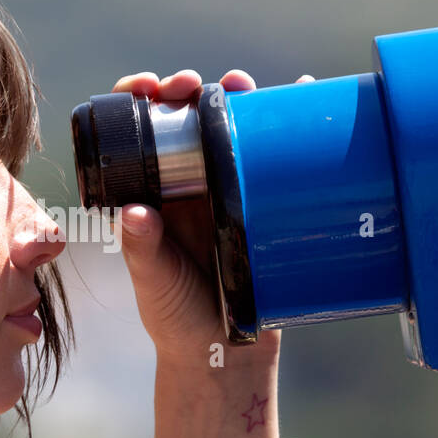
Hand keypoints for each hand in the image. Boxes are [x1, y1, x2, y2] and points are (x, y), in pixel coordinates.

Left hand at [111, 69, 312, 369]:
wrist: (228, 352)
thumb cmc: (178, 318)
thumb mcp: (156, 282)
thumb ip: (144, 250)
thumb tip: (134, 213)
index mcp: (149, 191)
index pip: (135, 132)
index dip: (137, 100)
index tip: (146, 89)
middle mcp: (185, 182)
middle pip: (185, 118)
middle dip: (189, 90)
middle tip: (194, 85)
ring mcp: (225, 189)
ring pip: (230, 128)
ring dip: (238, 97)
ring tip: (243, 85)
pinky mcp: (262, 201)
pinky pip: (273, 155)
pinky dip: (288, 122)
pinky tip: (302, 94)